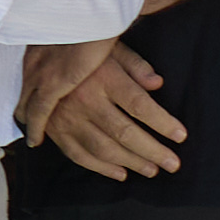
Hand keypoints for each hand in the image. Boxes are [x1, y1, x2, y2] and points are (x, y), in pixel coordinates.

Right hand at [21, 36, 183, 179]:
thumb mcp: (109, 46)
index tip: (181, 136)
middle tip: (173, 164)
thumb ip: (134, 64)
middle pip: (124, 132)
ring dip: (130, 162)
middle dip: (152, 151)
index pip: (139, 105)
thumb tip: (158, 83)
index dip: (162, 123)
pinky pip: (78, 154)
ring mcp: (67, 117)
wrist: (38, 48)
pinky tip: (120, 173)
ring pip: (103, 148)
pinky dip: (100, 168)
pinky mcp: (54, 128)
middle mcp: (85, 99)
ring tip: (152, 170)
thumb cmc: (80, 47)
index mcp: (102, 76)